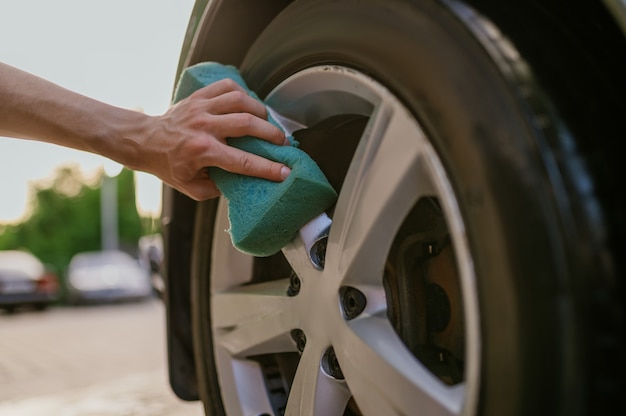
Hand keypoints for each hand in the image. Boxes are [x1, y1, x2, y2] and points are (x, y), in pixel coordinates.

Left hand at [144, 78, 289, 199]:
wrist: (145, 141)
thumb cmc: (169, 165)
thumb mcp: (192, 188)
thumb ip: (219, 190)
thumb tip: (244, 183)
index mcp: (203, 151)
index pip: (243, 161)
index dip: (268, 168)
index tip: (285, 172)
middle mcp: (204, 126)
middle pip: (248, 124)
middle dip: (272, 134)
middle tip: (283, 143)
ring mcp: (202, 108)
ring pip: (240, 100)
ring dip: (260, 111)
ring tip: (268, 122)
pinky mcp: (199, 96)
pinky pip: (227, 87)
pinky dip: (243, 93)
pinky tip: (249, 104)